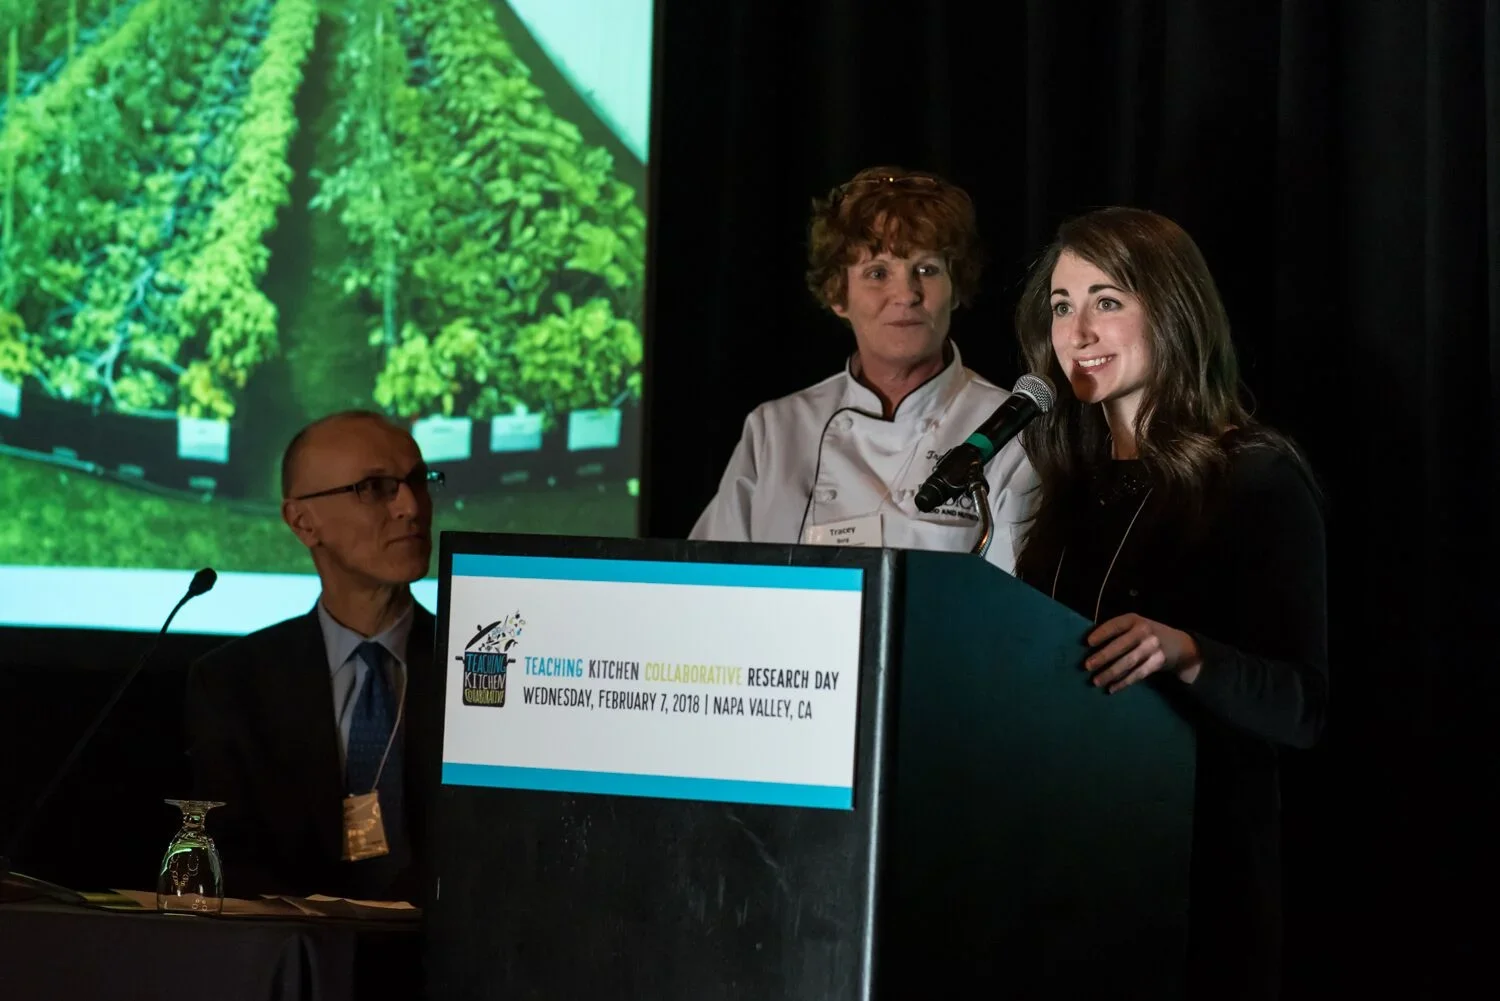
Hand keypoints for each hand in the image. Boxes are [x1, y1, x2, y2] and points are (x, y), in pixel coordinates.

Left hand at [1084, 614, 1202, 693]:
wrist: (1180, 645)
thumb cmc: (1148, 634)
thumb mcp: (1136, 625)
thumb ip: (1119, 631)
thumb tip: (1091, 646)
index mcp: (1135, 620)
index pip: (1116, 625)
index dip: (1102, 633)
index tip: (1088, 642)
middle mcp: (1144, 632)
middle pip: (1120, 646)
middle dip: (1102, 657)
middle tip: (1087, 666)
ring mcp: (1152, 648)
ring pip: (1128, 662)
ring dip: (1110, 673)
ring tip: (1096, 681)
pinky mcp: (1157, 663)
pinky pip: (1137, 674)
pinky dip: (1123, 682)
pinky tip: (1111, 688)